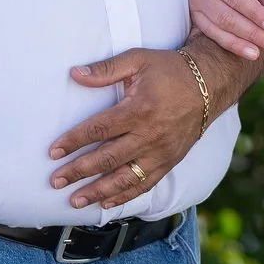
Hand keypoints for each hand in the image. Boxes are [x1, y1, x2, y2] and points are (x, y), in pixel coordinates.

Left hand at [48, 48, 213, 210]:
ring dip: (98, 192)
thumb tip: (75, 74)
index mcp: (139, 109)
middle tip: (56, 181)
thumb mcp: (138, 60)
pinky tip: (106, 202)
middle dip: (79, 172)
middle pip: (108, 159)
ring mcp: (161, 152)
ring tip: (76, 200)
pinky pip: (145, 184)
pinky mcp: (170, 162)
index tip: (54, 152)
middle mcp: (150, 135)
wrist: (209, 84)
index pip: (99, 129)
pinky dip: (125, 196)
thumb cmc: (170, 70)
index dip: (74, 141)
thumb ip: (106, 69)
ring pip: (125, 178)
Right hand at [189, 0, 263, 61]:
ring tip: (260, 53)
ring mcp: (195, 4)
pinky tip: (248, 52)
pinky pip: (212, 35)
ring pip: (218, 29)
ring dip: (241, 44)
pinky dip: (230, 45)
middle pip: (226, 16)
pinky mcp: (196, 17)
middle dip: (252, 33)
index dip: (255, 14)